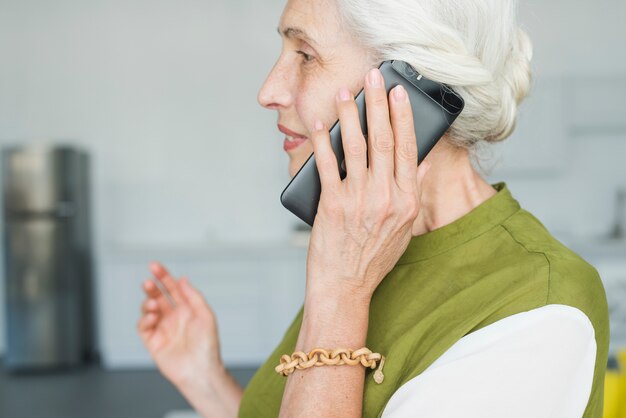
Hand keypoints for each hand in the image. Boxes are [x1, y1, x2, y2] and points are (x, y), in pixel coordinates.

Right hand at [137, 261, 222, 387]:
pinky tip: (153, 317)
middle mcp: (173, 317)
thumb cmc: (207, 345)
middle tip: (148, 282)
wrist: (200, 370)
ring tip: (154, 305)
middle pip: (158, 296)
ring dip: (148, 303)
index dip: (163, 275)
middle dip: (152, 287)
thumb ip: (193, 296)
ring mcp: (162, 328)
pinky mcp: (153, 342)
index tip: (154, 265)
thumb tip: (182, 279)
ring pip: (148, 309)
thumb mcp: (205, 315)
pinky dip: (145, 319)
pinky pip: (143, 326)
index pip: (172, 288)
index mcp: (187, 309)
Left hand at [306, 68, 429, 300]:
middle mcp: (386, 198)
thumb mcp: (404, 230)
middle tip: (373, 77)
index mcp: (407, 201)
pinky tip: (321, 124)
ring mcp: (359, 201)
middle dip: (377, 103)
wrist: (345, 287)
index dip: (402, 117)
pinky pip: (327, 165)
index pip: (407, 149)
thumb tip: (418, 163)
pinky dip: (324, 141)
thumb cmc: (373, 258)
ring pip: (355, 146)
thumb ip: (411, 194)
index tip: (398, 93)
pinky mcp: (333, 205)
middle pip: (382, 140)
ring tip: (345, 92)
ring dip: (349, 115)